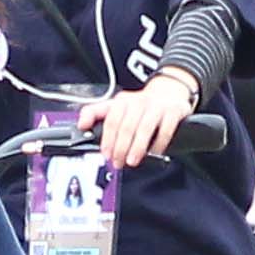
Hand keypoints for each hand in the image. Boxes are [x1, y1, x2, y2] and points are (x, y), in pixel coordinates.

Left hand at [82, 70, 197, 169]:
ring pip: (145, 128)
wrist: (169, 91)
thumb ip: (95, 114)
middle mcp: (138, 102)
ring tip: (132, 161)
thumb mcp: (116, 106)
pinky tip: (155, 153)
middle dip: (120, 148)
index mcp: (122, 102)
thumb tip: (81, 125)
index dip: (107, 140)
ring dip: (137, 147)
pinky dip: (159, 143)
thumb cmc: (140, 105)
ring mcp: (156, 106)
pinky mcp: (173, 111)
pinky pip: (165, 129)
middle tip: (118, 162)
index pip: (111, 121)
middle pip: (126, 127)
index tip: (106, 154)